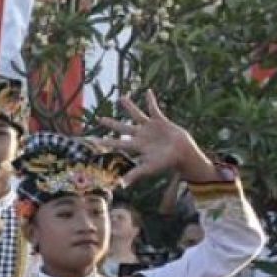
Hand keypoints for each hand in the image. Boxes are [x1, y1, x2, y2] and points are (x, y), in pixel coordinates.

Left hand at [92, 90, 217, 186]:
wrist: (183, 154)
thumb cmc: (166, 163)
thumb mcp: (149, 168)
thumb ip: (134, 174)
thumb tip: (120, 185)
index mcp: (136, 146)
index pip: (117, 143)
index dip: (106, 142)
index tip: (93, 140)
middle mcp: (140, 136)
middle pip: (122, 128)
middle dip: (111, 124)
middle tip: (99, 119)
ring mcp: (150, 128)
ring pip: (136, 115)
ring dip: (129, 107)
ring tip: (121, 98)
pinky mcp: (161, 121)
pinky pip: (154, 109)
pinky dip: (151, 101)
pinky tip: (148, 91)